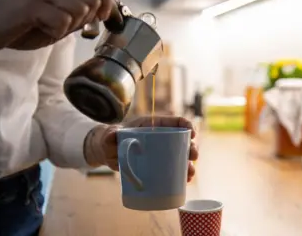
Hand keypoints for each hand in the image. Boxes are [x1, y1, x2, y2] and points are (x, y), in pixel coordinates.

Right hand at [0, 0, 113, 50]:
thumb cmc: (22, 27)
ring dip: (69, 26)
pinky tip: (42, 30)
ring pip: (79, 9)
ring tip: (50, 28)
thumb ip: (76, 18)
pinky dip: (56, 32)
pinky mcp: (32, 7)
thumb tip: (99, 15)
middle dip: (86, 19)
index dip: (107, 1)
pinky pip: (62, 21)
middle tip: (66, 26)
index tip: (102, 18)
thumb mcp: (57, 23)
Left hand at [84, 116, 198, 181]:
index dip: (186, 124)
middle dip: (192, 147)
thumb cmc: (111, 139)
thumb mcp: (110, 135)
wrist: (107, 152)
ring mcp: (161, 152)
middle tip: (193, 156)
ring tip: (190, 173)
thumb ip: (110, 135)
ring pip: (181, 156)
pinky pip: (174, 168)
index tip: (192, 133)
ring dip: (190, 164)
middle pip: (182, 140)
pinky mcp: (158, 165)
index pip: (175, 121)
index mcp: (153, 125)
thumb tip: (112, 136)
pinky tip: (186, 180)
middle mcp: (161, 138)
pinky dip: (182, 174)